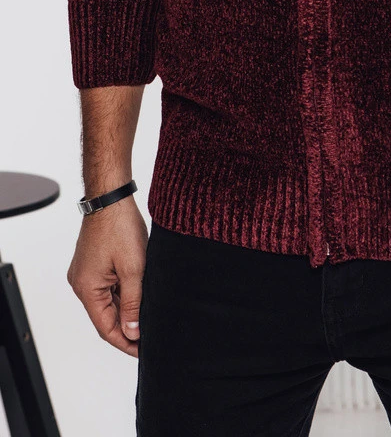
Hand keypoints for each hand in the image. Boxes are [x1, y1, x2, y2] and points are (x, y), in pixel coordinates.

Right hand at [67, 194, 147, 357]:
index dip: (126, 342)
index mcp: (87, 289)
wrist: (111, 197)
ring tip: (150, 317)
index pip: (106, 328)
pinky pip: (109, 286)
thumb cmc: (119, 227)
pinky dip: (124, 293)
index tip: (144, 351)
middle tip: (151, 336)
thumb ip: (133, 303)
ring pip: (109, 300)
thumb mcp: (134, 269)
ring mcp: (87, 273)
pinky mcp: (95, 263)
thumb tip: (133, 332)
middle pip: (106, 316)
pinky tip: (142, 294)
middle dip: (128, 327)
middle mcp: (82, 283)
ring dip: (128, 309)